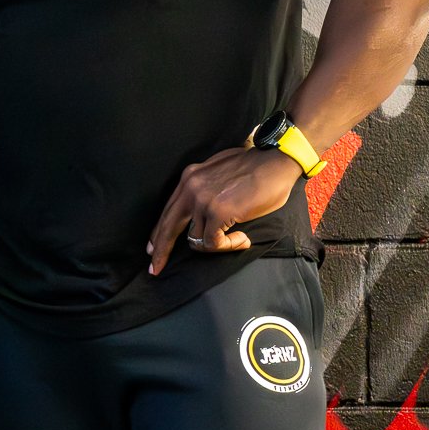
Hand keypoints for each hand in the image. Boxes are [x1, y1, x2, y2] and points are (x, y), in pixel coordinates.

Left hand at [146, 147, 301, 274]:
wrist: (276, 161)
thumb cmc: (256, 169)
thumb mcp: (218, 174)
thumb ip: (204, 191)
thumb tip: (200, 214)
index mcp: (189, 178)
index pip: (167, 210)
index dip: (158, 233)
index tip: (152, 248)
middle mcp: (190, 187)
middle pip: (167, 226)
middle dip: (161, 250)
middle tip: (156, 268)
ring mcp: (203, 200)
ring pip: (195, 239)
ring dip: (216, 245)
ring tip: (238, 237)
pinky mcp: (218, 212)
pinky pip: (213, 243)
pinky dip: (228, 246)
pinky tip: (243, 239)